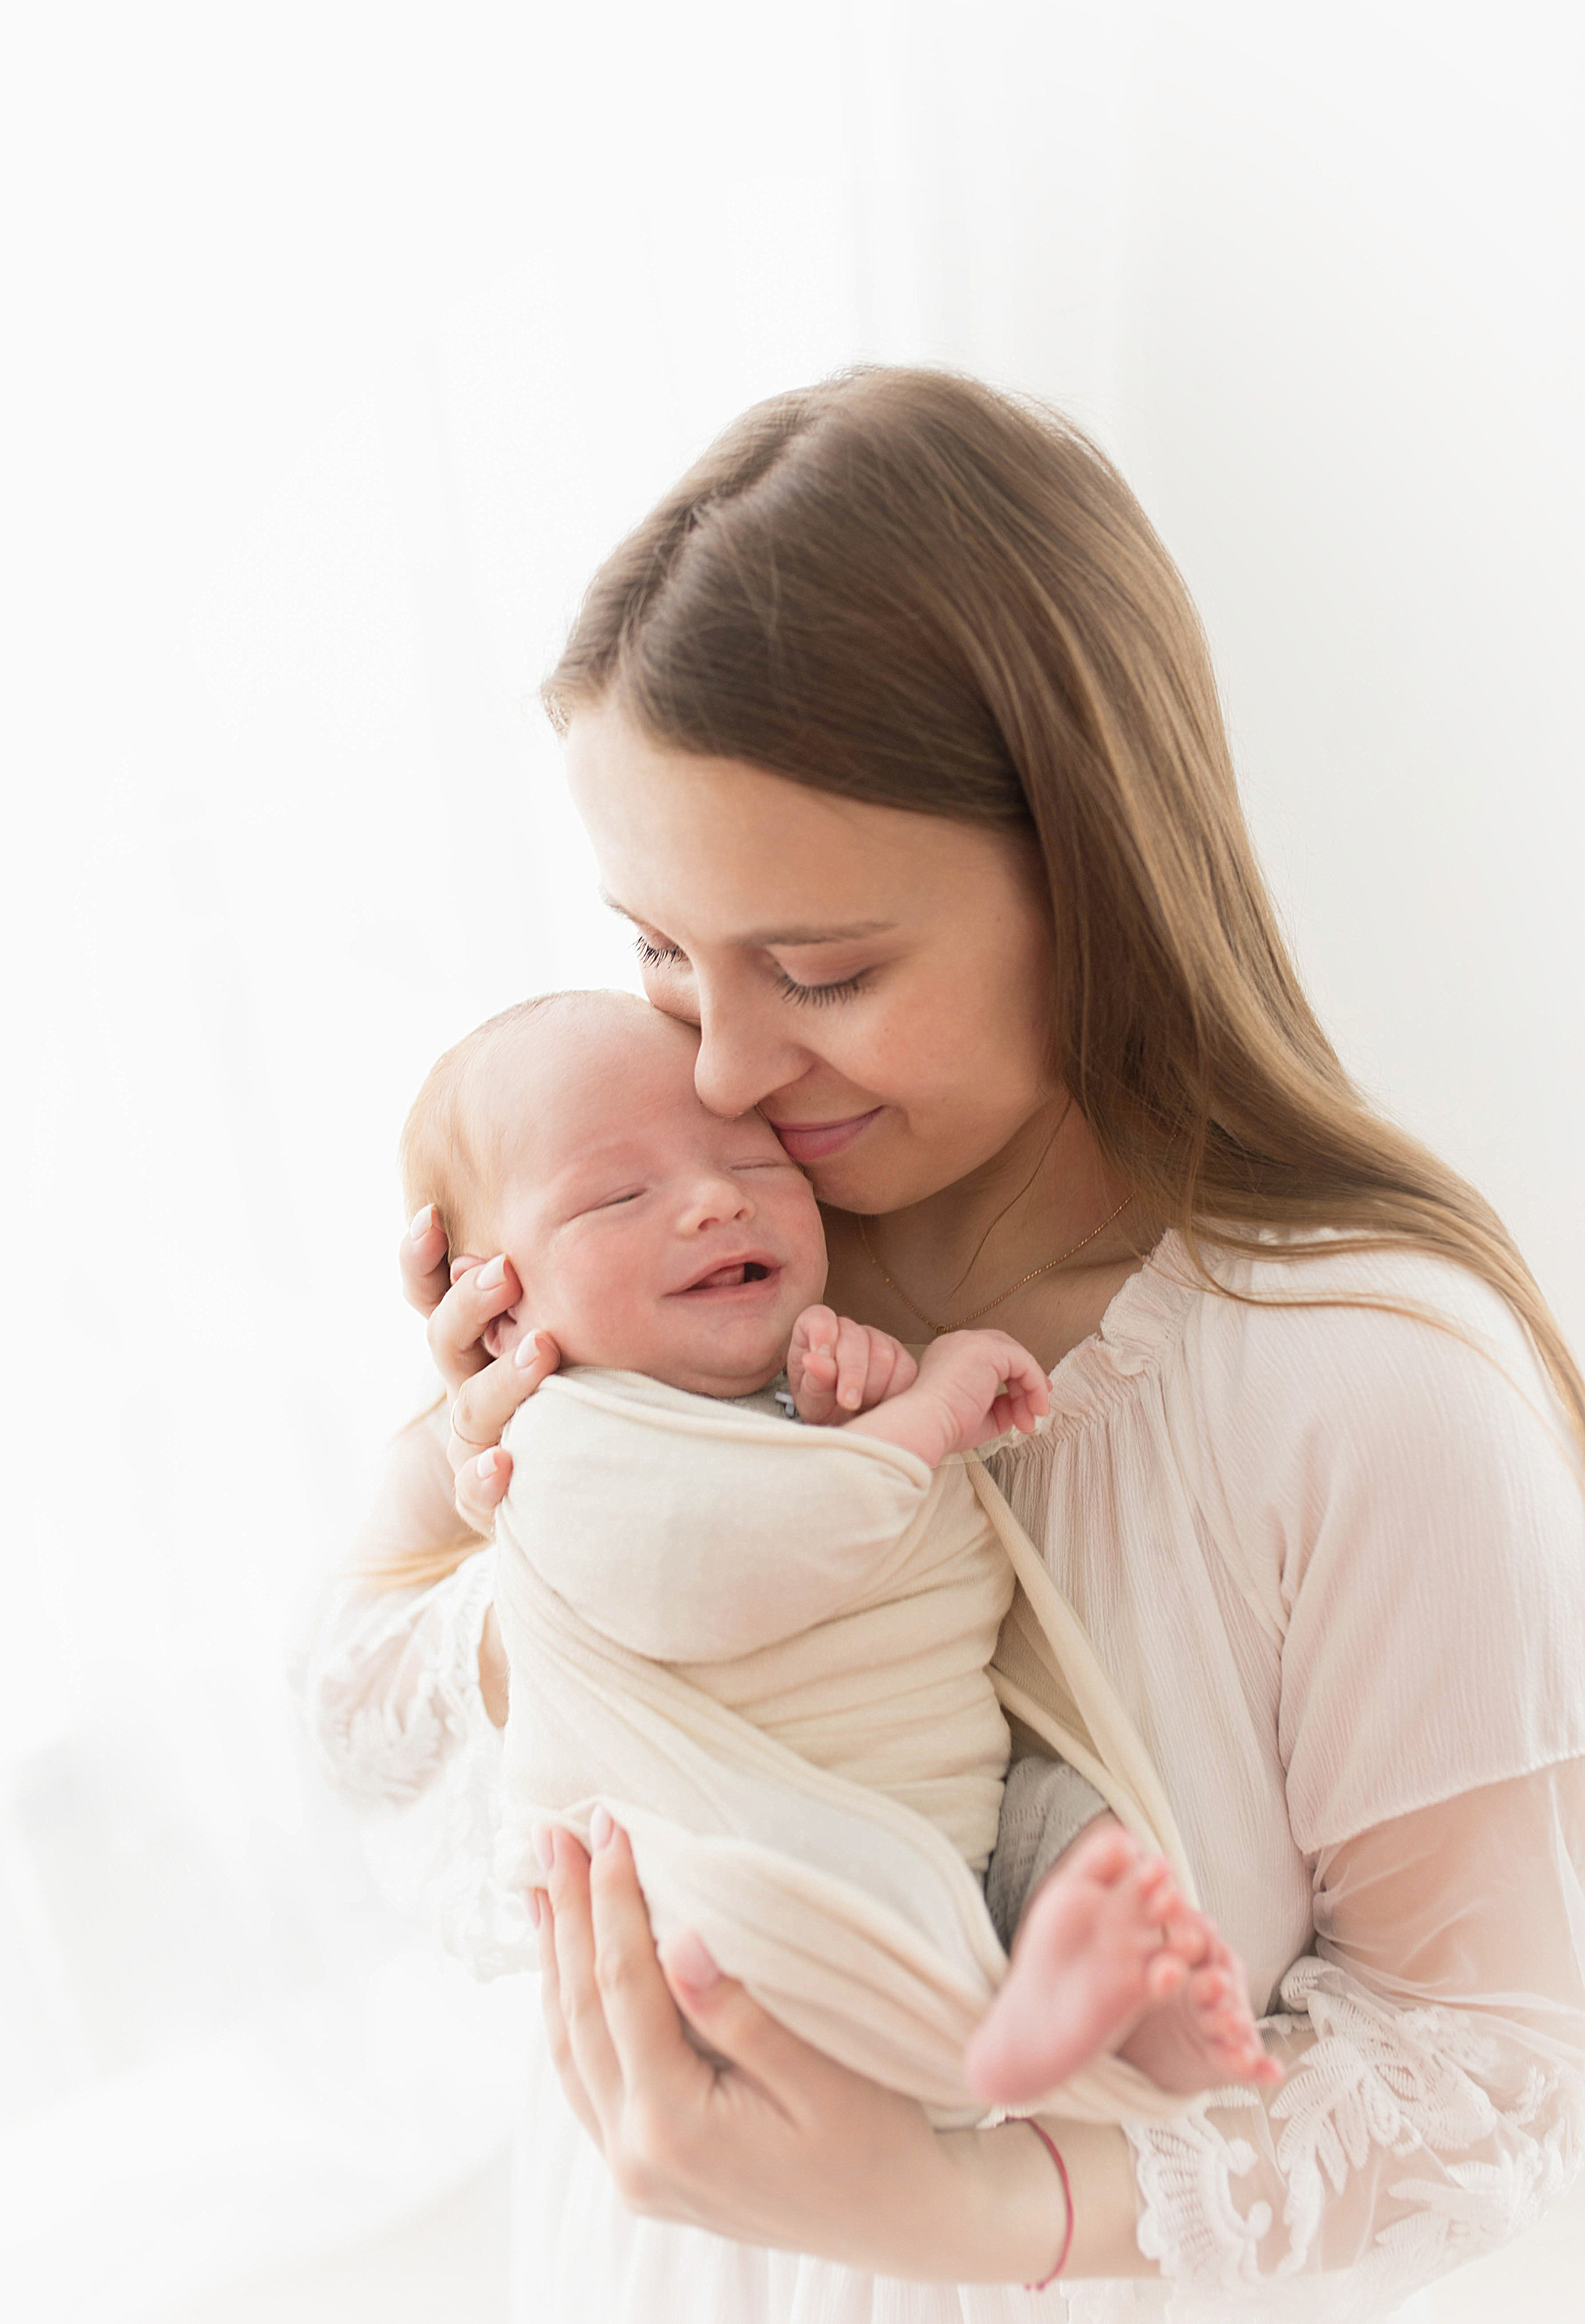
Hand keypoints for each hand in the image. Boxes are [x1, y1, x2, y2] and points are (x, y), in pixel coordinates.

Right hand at [400, 1206, 560, 1530]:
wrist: (553, 1483)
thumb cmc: (578, 1379)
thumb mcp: (571, 1325)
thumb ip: (575, 1283)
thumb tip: (639, 1206)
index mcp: (474, 1337)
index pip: (429, 1291)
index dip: (420, 1258)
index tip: (431, 1217)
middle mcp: (467, 1381)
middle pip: (447, 1338)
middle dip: (473, 1303)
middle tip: (507, 1273)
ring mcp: (475, 1438)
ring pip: (471, 1407)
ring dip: (503, 1378)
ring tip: (541, 1350)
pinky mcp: (485, 1497)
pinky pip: (474, 1491)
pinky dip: (485, 1478)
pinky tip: (505, 1464)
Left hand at [533, 1815, 1070, 2282]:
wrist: (901, 2223)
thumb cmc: (879, 2143)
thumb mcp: (825, 2079)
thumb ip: (743, 2016)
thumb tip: (682, 1943)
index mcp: (677, 2128)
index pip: (626, 1986)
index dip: (611, 1899)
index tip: (606, 1824)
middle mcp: (636, 2156)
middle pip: (583, 2010)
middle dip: (568, 1914)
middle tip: (550, 1834)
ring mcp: (632, 2171)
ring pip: (571, 2046)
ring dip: (555, 1960)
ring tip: (541, 1887)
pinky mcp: (642, 2171)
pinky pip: (585, 2077)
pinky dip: (570, 2012)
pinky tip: (566, 1967)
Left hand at [787, 1305, 918, 1423]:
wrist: (845, 1427)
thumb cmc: (822, 1407)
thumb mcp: (810, 1399)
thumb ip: (814, 1379)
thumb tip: (812, 1359)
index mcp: (817, 1331)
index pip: (821, 1319)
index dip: (822, 1335)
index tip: (814, 1359)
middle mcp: (849, 1331)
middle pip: (856, 1339)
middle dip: (852, 1374)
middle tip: (846, 1401)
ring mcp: (878, 1341)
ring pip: (883, 1354)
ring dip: (872, 1386)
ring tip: (860, 1407)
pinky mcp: (902, 1359)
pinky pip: (905, 1370)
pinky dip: (893, 1392)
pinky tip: (879, 1406)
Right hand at [913, 1328, 1050, 1455]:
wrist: (926, 1424)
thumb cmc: (942, 1426)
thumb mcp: (977, 1418)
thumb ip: (998, 1408)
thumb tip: (1017, 1407)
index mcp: (948, 1356)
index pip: (988, 1360)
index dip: (1011, 1380)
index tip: (1024, 1406)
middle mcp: (958, 1344)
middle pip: (1005, 1353)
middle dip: (1026, 1378)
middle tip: (1038, 1405)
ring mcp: (972, 1342)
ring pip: (1016, 1357)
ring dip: (1031, 1388)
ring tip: (1032, 1417)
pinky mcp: (987, 1348)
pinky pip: (1023, 1362)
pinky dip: (1034, 1384)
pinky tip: (1035, 1406)